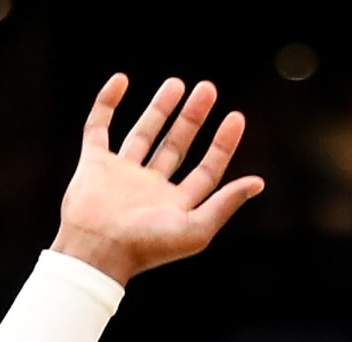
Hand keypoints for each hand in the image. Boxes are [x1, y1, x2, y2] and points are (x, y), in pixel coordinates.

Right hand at [51, 74, 264, 284]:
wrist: (96, 250)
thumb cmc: (147, 247)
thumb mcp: (196, 229)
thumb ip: (225, 204)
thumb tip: (258, 183)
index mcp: (175, 205)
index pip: (207, 171)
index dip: (223, 145)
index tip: (235, 117)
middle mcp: (150, 189)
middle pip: (177, 147)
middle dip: (193, 118)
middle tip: (208, 89)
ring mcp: (121, 175)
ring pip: (144, 134)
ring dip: (160, 109)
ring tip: (177, 83)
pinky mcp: (94, 164)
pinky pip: (99, 128)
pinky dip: (107, 103)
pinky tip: (120, 80)